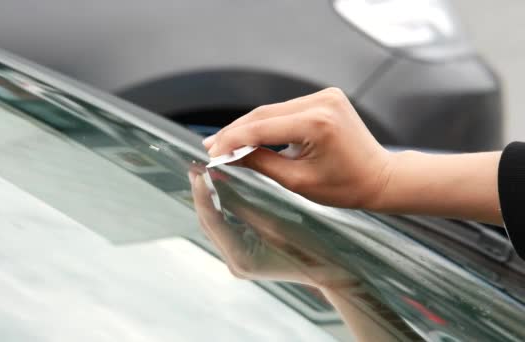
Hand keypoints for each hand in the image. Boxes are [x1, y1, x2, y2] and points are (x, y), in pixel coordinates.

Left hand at [189, 168, 355, 286]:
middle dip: (202, 196)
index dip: (202, 194)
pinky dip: (223, 209)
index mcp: (241, 258)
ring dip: (210, 201)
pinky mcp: (244, 256)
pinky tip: (221, 189)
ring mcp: (239, 262)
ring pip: (215, 226)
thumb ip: (241, 203)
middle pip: (209, 224)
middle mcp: (235, 263)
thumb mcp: (273, 220)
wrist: (329, 270)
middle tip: (196, 168)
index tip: (197, 171)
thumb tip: (216, 181)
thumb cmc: (308, 246)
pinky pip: (227, 228)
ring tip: (205, 175)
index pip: (211, 221)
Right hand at [203, 88, 393, 208]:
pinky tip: (249, 134)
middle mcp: (321, 102)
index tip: (211, 153)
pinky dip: (266, 122)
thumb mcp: (298, 181)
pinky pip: (285, 109)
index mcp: (317, 124)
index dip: (232, 141)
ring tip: (224, 143)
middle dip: (235, 132)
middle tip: (211, 147)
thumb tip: (229, 157)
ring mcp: (324, 96)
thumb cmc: (346, 186)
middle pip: (263, 115)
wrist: (380, 177)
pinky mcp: (324, 97)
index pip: (262, 128)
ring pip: (271, 111)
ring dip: (248, 126)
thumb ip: (260, 163)